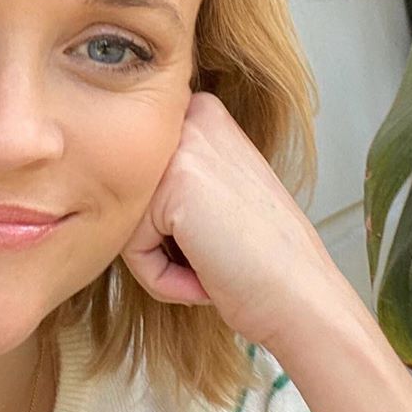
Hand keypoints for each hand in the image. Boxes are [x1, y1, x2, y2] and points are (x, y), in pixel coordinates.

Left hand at [119, 91, 340, 347]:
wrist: (303, 299)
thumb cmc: (265, 261)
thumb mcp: (219, 187)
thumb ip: (173, 172)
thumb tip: (108, 179)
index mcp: (203, 112)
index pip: (137, 171)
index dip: (169, 221)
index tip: (216, 234)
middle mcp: (192, 116)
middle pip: (129, 192)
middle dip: (160, 239)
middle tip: (214, 254)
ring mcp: (183, 146)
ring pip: (125, 219)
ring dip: (160, 261)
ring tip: (212, 264)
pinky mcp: (172, 186)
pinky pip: (131, 248)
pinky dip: (161, 278)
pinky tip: (207, 276)